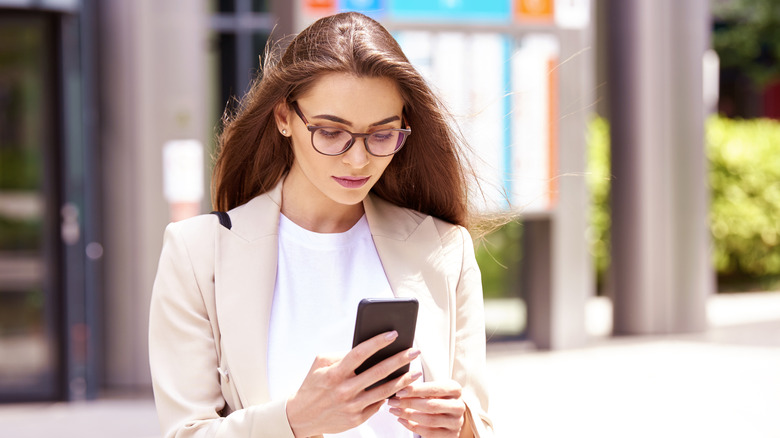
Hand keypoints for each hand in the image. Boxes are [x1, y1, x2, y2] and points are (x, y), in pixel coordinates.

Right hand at [285, 331, 422, 437]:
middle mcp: (344, 390)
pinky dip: (391, 395)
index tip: (394, 334)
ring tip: (416, 371)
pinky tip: (402, 387)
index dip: (377, 342)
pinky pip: (378, 405)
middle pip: (378, 372)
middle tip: (414, 350)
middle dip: (399, 360)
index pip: (359, 354)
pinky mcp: (356, 420)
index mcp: (334, 373)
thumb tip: (367, 348)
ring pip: (384, 391)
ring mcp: (351, 407)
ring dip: (403, 380)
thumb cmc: (313, 385)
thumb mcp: (320, 364)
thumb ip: (341, 354)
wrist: (302, 417)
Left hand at [388, 380, 467, 437]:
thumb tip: (400, 385)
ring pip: (429, 420)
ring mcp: (456, 422)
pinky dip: (412, 427)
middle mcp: (459, 406)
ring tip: (394, 410)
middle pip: (431, 406)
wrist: (449, 415)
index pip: (434, 389)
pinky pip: (429, 433)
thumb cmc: (437, 397)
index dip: (415, 390)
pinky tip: (402, 420)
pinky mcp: (451, 435)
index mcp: (455, 389)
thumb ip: (420, 387)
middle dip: (409, 404)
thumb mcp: (433, 389)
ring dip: (408, 415)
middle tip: (393, 401)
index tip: (399, 391)